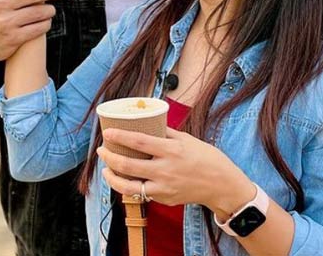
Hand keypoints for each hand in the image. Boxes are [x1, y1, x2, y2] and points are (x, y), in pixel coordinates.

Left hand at [97, 127, 254, 212]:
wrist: (221, 185)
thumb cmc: (206, 157)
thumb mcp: (187, 139)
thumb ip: (166, 132)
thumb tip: (147, 122)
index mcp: (171, 150)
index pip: (139, 141)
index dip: (120, 137)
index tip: (107, 133)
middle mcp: (165, 170)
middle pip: (128, 165)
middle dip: (109, 157)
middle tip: (102, 150)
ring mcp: (163, 188)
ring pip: (128, 187)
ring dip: (112, 177)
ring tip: (106, 169)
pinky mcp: (164, 199)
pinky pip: (141, 193)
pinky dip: (129, 186)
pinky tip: (123, 179)